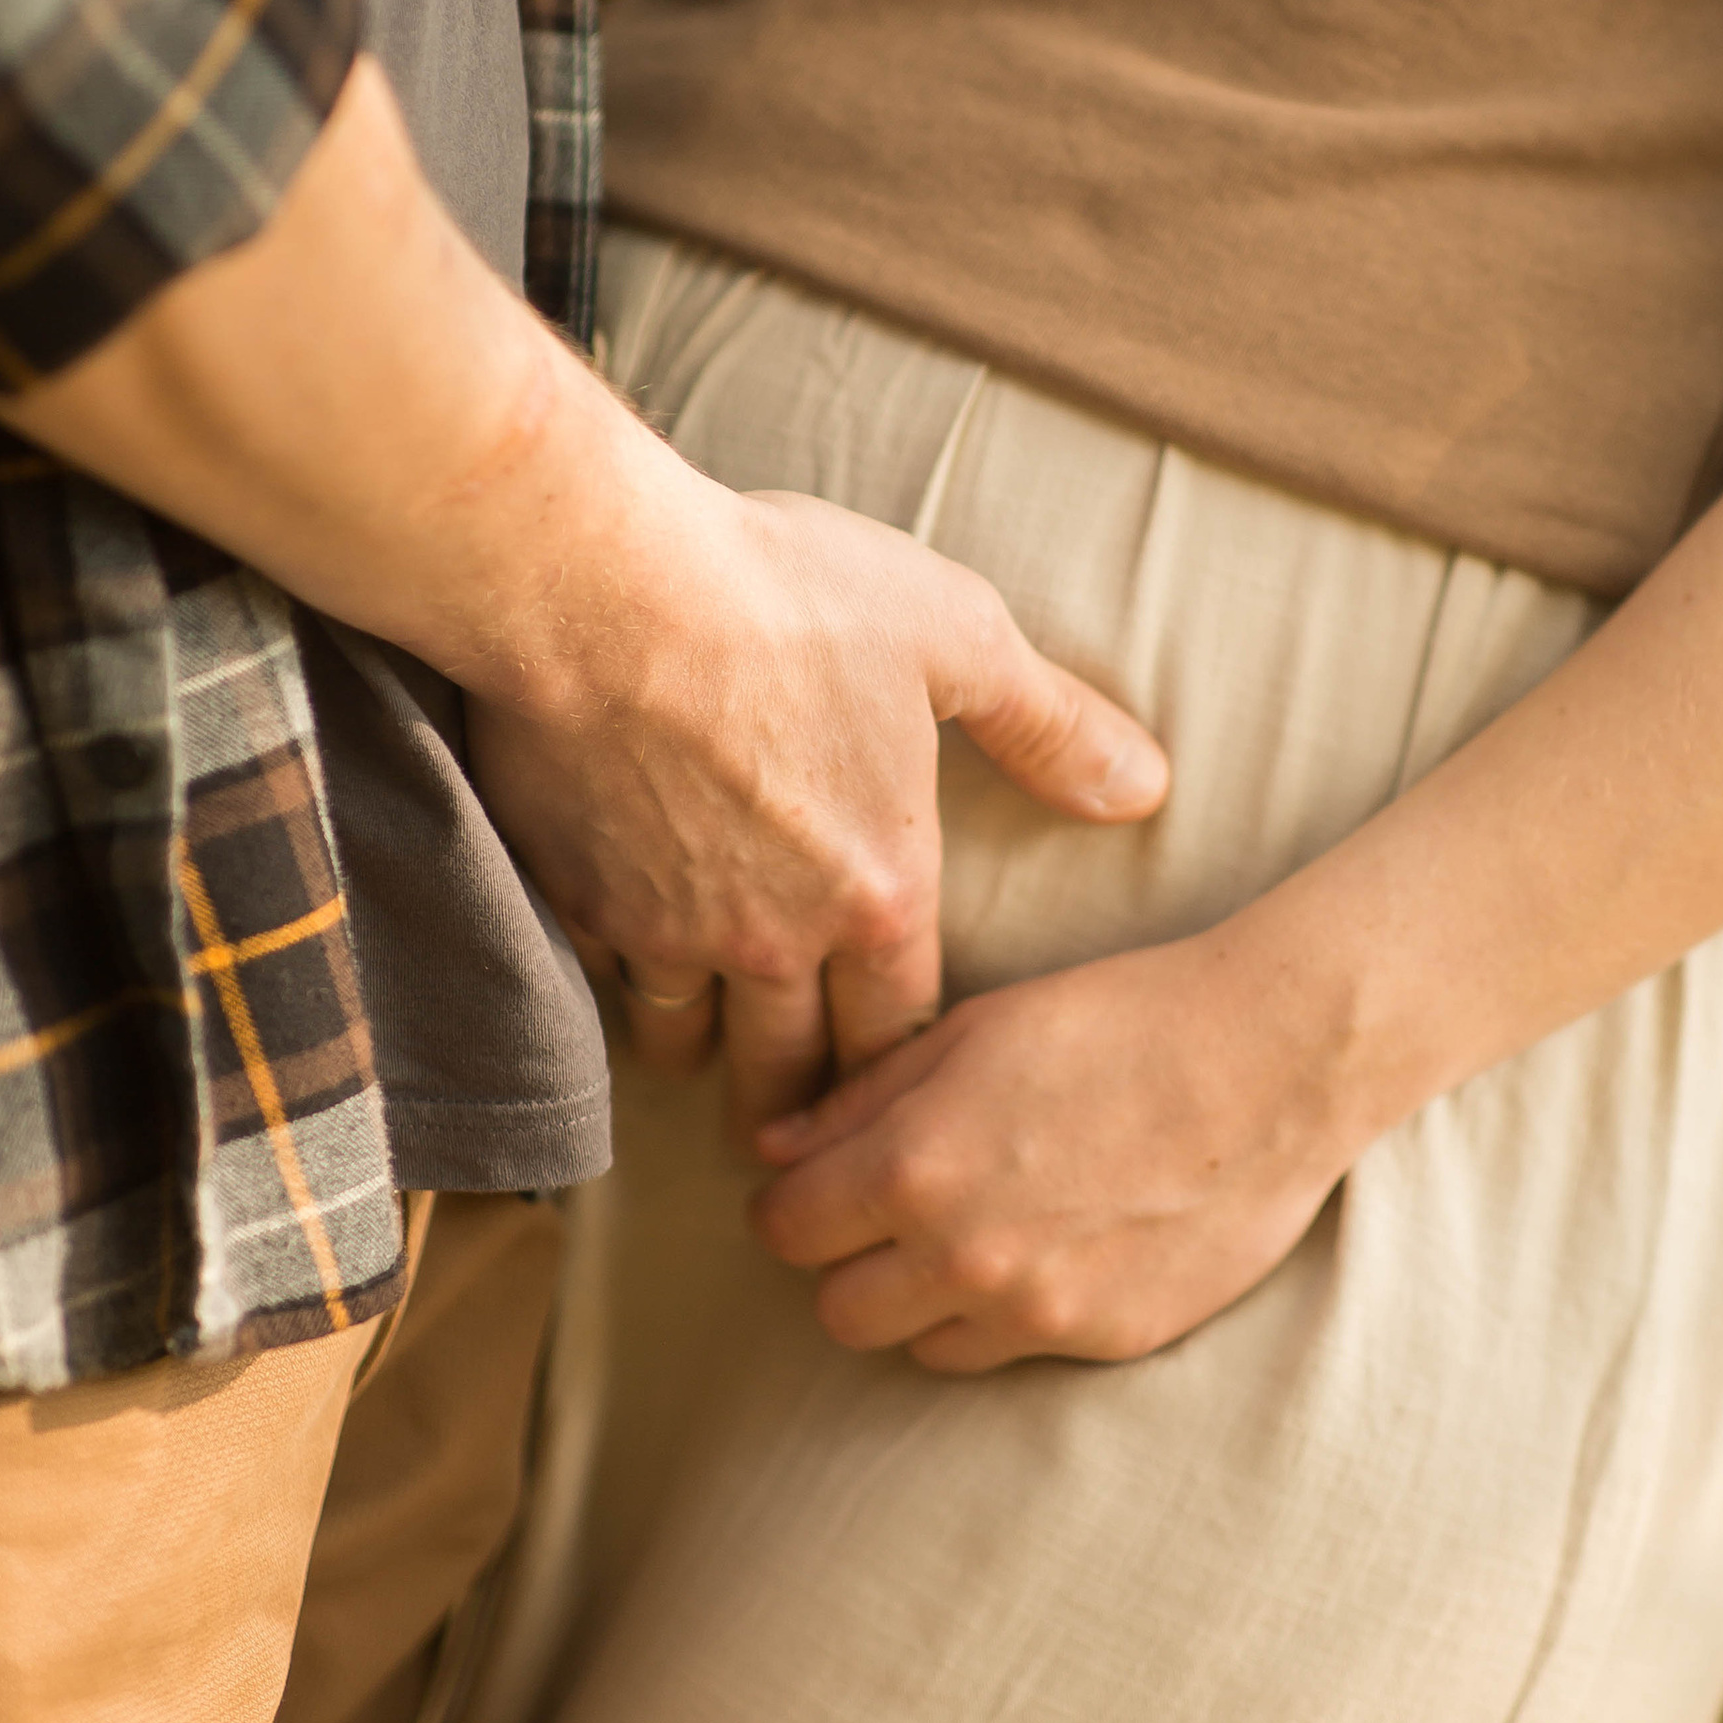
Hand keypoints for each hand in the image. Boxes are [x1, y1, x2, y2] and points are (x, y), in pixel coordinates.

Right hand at [467, 478, 1167, 1138]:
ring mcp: (667, 930)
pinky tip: (616, 955)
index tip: (892, 1090)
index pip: (902, 1034)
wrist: (603, 591)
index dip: (900, 1068)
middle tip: (795, 1130)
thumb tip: (1147, 786)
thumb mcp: (955, 636)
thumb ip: (1050, 726)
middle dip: (799, 1107)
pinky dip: (612, 975)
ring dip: (699, 1047)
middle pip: (788, 1075)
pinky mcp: (575, 901)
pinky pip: (599, 978)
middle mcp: (775, 939)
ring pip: (683, 1042)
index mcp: (879, 891)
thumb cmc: (787, 600)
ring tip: (705, 1046)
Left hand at [746, 918, 1359, 1370]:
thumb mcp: (972, 1031)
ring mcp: (1037, 1311)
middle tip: (889, 1216)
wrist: (1271, 1061)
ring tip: (975, 1233)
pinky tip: (1051, 1247)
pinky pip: (1012, 1354)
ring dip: (924, 1302)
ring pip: (918, 1348)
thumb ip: (860, 1101)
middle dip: (848, 1265)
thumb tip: (770, 1149)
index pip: (784, 1230)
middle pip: (838, 1313)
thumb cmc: (1119, 1020)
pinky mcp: (1106, 1341)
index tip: (818, 1185)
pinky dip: (1008, 1315)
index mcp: (914, 1166)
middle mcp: (963, 1256)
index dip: (792, 1204)